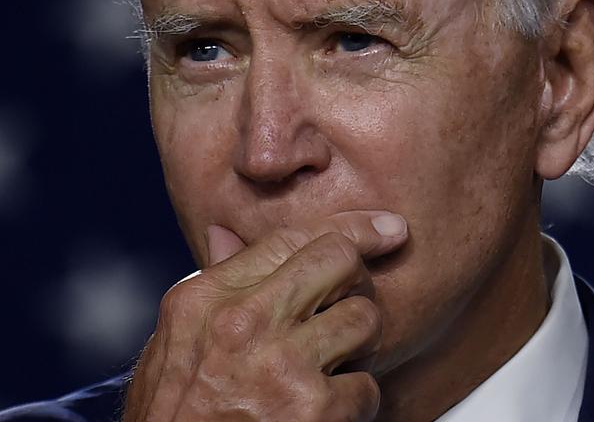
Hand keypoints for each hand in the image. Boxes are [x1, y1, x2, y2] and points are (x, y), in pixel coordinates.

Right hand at [122, 211, 407, 421]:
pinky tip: (329, 406)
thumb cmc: (172, 413)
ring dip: (359, 342)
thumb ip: (214, 284)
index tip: (383, 227)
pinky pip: (368, 384)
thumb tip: (225, 233)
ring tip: (334, 360)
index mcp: (208, 298)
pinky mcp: (313, 410)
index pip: (291, 237)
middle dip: (357, 277)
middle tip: (352, 299)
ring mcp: (280, 365)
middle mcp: (244, 321)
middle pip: (338, 260)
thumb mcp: (175, 340)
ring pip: (365, 318)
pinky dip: (356, 398)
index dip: (349, 227)